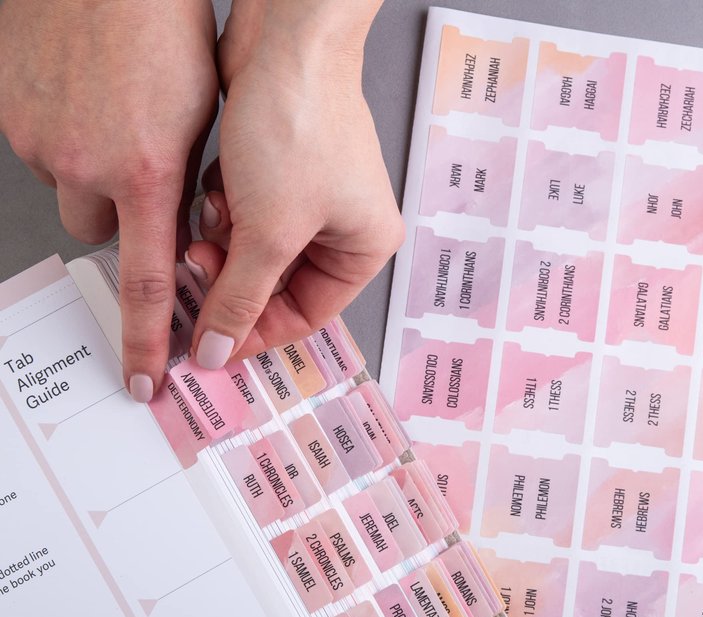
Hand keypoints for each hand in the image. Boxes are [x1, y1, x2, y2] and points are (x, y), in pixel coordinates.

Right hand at [0, 0, 218, 401]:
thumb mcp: (202, 115)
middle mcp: (85, 164)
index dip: (144, 340)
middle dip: (120, 216)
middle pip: (100, 234)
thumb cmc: (165, 24)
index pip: (148, 286)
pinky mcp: (8, 114)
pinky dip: (62, 136)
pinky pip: (40, 150)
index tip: (144, 380)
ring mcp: (39, 138)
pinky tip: (81, 96)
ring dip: (89, 171)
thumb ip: (182, 181)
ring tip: (109, 116)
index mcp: (147, 170)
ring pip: (69, 188)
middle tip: (136, 168)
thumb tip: (175, 227)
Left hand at [185, 0, 402, 369]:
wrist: (284, 39)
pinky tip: (218, 191)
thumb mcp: (269, 232)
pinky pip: (242, 217)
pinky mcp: (276, 174)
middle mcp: (341, 228)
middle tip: (198, 275)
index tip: (211, 345)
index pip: (306, 316)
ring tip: (209, 222)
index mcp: (363, 249)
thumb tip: (218, 350)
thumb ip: (240, 299)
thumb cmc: (302, 123)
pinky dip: (222, 212)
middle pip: (276, 286)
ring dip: (223, 244)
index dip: (255, 334)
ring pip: (252, 253)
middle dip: (232, 282)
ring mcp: (308, 200)